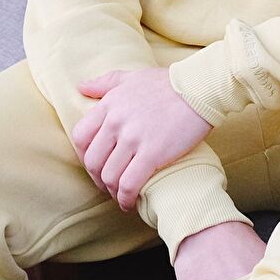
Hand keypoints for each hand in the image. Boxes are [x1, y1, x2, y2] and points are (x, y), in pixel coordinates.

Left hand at [72, 67, 211, 210]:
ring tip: (120, 196)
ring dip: (112, 192)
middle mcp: (116, 122)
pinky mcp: (152, 154)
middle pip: (92, 161)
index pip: (80, 137)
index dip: (83, 156)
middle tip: (108, 185)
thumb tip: (81, 87)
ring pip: (109, 176)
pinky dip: (126, 198)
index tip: (95, 164)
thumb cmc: (168, 83)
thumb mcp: (132, 76)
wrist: (199, 89)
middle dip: (97, 178)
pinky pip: (129, 184)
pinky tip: (130, 203)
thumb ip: (105, 83)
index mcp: (109, 105)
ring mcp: (133, 139)